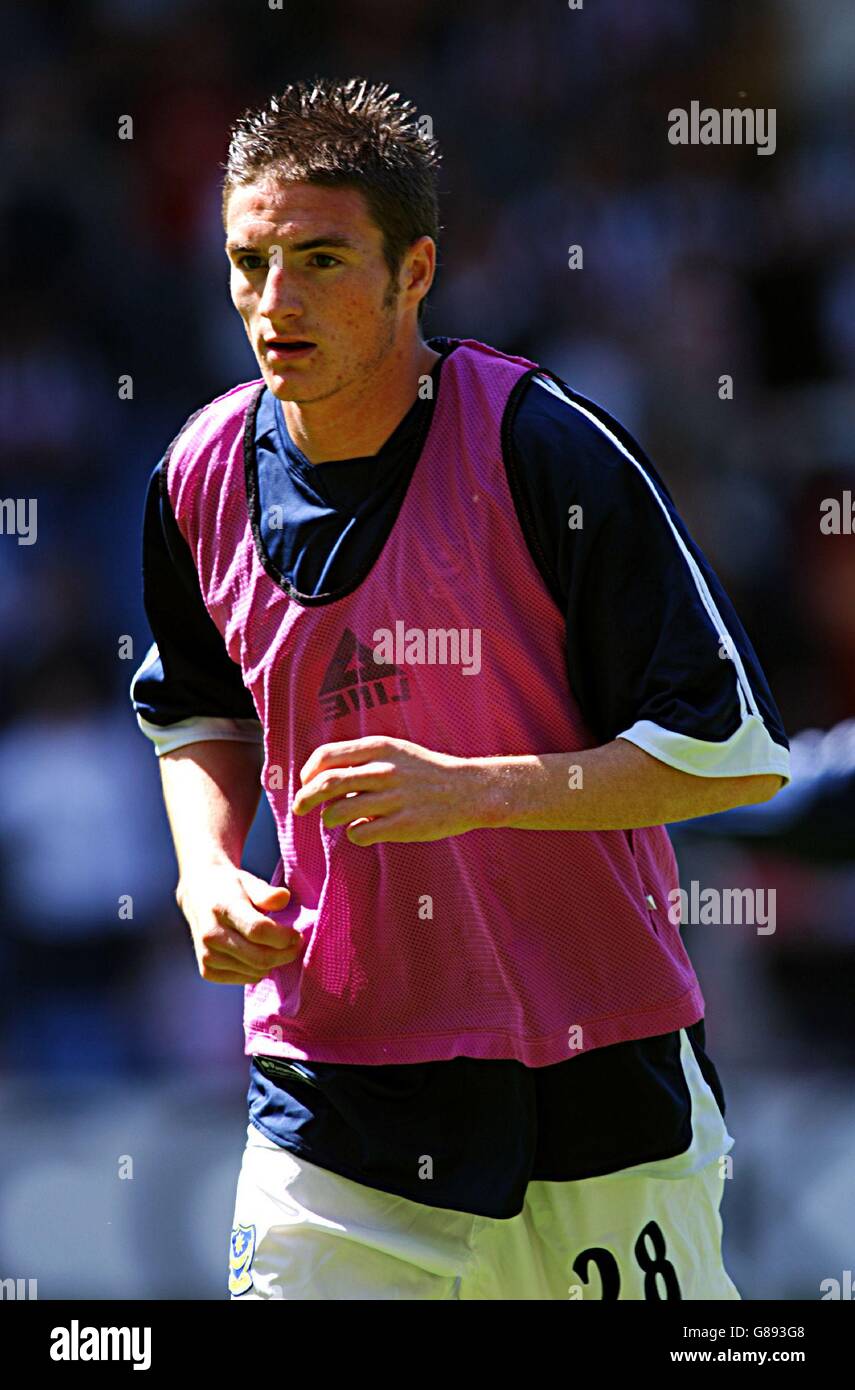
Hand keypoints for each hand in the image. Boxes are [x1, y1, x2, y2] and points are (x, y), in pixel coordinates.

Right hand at [176, 864, 301, 983]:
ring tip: (277, 948)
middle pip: (259, 957)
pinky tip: (259, 956)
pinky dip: (258, 972)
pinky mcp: (206, 970)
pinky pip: (244, 979)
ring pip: (254, 972)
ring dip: (273, 963)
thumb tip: (284, 898)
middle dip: (285, 954)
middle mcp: (212, 934)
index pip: (258, 930)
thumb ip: (266, 892)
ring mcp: (207, 955)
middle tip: (295, 945)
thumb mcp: (248, 881)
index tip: (297, 934)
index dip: (284, 937)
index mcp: (223, 908)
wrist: (197, 895)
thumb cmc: (231, 888)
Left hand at [292, 735, 486, 844]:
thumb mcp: (396, 752)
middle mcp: (384, 770)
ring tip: (333, 820)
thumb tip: (324, 775)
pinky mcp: (403, 824)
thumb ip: (363, 759)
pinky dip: (354, 834)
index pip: (327, 756)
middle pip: (327, 784)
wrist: (468, 791)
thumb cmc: (426, 772)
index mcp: (380, 748)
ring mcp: (394, 798)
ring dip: (329, 818)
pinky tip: (362, 831)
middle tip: (299, 808)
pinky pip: (360, 833)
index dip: (309, 772)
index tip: (306, 782)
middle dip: (305, 799)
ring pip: (339, 811)